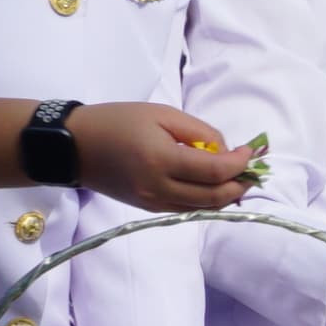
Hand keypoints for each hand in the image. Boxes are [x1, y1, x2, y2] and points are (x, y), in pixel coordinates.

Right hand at [75, 104, 257, 211]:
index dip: (240, 164)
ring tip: (237, 177)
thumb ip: (199, 132)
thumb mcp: (161, 115)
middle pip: (215, 197)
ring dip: (226, 196)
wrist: (74, 146)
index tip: (250, 151)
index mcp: (162, 161)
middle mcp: (159, 189)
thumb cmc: (118, 122)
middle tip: (251, 170)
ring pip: (204, 208)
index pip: (215, 172)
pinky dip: (206, 200)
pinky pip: (187, 210)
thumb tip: (224, 151)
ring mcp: (153, 203)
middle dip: (240, 184)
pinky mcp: (148, 209)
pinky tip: (212, 185)